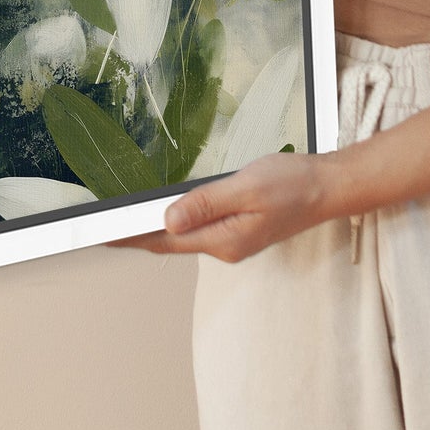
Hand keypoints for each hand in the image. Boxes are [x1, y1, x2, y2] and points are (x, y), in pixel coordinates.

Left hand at [110, 151, 337, 261]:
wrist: (328, 187)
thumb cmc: (292, 184)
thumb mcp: (245, 188)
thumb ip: (205, 205)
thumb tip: (167, 220)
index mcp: (224, 240)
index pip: (165, 241)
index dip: (131, 238)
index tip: (101, 233)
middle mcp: (225, 246)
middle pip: (170, 242)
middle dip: (135, 235)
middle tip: (101, 226)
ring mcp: (232, 239)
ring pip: (183, 235)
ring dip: (153, 229)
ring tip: (122, 219)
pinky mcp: (237, 228)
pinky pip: (198, 227)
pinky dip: (175, 221)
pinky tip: (164, 212)